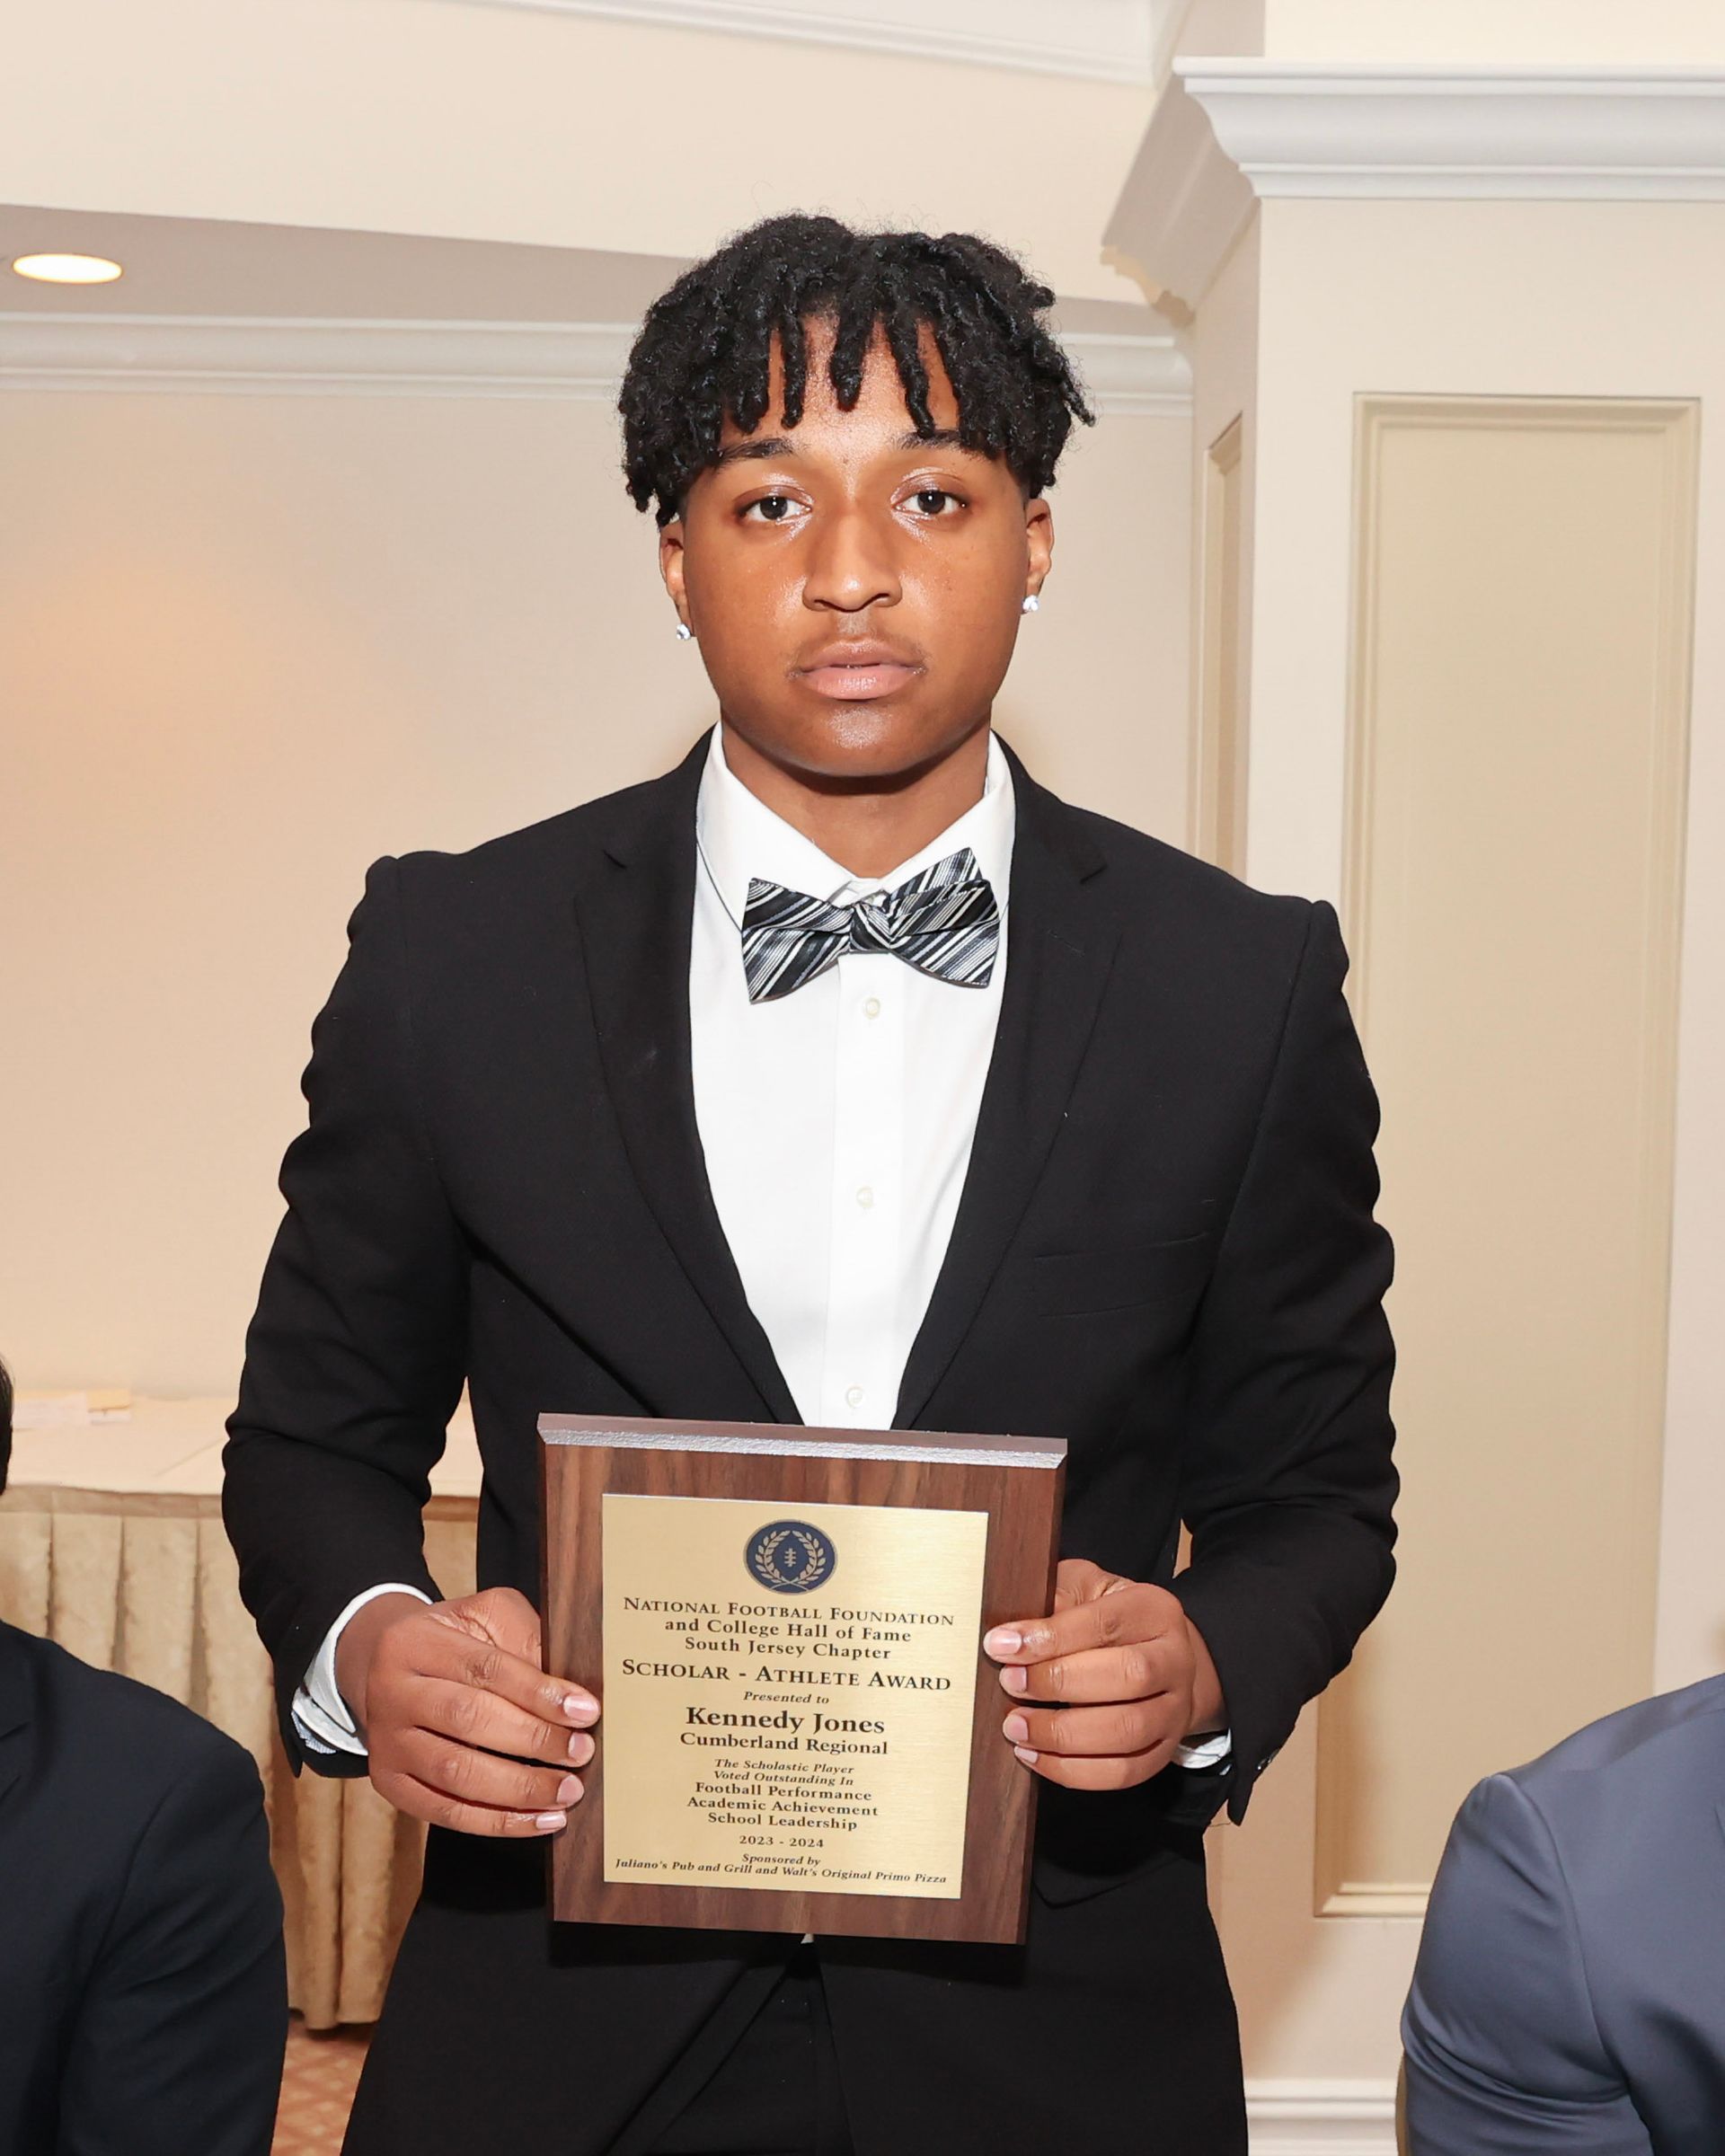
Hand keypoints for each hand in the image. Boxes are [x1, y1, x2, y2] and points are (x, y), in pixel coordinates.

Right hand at [335, 1586, 597, 1836]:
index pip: (484, 1668)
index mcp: (415, 1641)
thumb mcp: (486, 1618)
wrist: (389, 1667)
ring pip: (455, 1773)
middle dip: (533, 1739)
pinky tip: (538, 1819)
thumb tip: (570, 1694)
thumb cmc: (455, 1641)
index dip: (538, 1692)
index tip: (585, 1710)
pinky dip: (497, 1822)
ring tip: (567, 1791)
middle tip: (581, 1751)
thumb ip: (525, 1642)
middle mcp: (391, 1692)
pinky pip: (445, 1811)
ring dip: (519, 1789)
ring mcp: (385, 1742)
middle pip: (467, 1719)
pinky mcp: (389, 1783)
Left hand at [982, 1559, 1223, 1789]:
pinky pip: (1123, 1772)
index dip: (1051, 1637)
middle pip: (1129, 1677)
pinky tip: (1034, 1755)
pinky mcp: (1163, 1751)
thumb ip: (1055, 1599)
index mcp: (1154, 1610)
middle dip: (1059, 1684)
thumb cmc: (1106, 1618)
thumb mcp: (1085, 1588)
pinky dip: (1073, 1771)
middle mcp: (1175, 1661)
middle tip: (1010, 1684)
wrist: (1157, 1655)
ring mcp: (1175, 1711)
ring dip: (1063, 1734)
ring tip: (1016, 1726)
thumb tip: (1010, 1633)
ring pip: (1128, 1731)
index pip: (1105, 1623)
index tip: (1001, 1646)